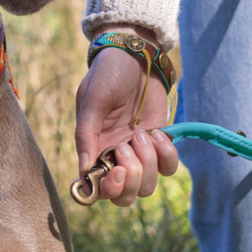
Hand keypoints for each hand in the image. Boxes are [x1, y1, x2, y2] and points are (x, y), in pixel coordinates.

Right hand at [74, 27, 178, 206]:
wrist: (135, 55)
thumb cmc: (107, 74)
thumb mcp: (93, 99)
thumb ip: (86, 134)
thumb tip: (84, 170)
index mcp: (93, 150)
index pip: (98, 189)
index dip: (109, 189)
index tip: (117, 171)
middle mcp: (115, 157)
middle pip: (125, 196)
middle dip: (131, 179)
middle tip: (127, 147)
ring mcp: (139, 153)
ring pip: (147, 185)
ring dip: (148, 163)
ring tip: (142, 133)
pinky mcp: (160, 144)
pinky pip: (168, 167)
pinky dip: (166, 155)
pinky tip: (157, 133)